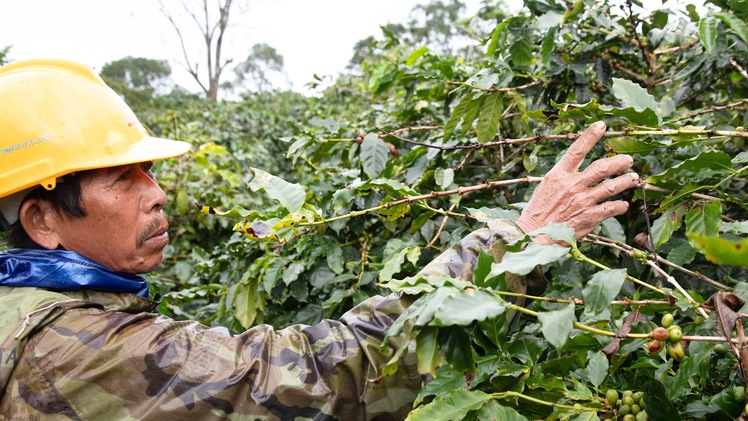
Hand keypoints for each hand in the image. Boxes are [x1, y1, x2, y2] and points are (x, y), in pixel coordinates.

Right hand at [515, 121, 639, 240]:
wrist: (534, 233)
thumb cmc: (538, 210)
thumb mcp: (546, 186)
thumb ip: (563, 177)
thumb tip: (577, 171)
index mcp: (559, 175)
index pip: (577, 150)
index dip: (590, 136)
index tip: (602, 125)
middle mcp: (573, 185)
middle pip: (602, 167)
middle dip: (619, 161)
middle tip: (629, 159)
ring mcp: (582, 201)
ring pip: (611, 186)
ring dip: (626, 181)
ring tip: (634, 178)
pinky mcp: (589, 217)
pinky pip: (611, 208)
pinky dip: (620, 206)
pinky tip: (623, 205)